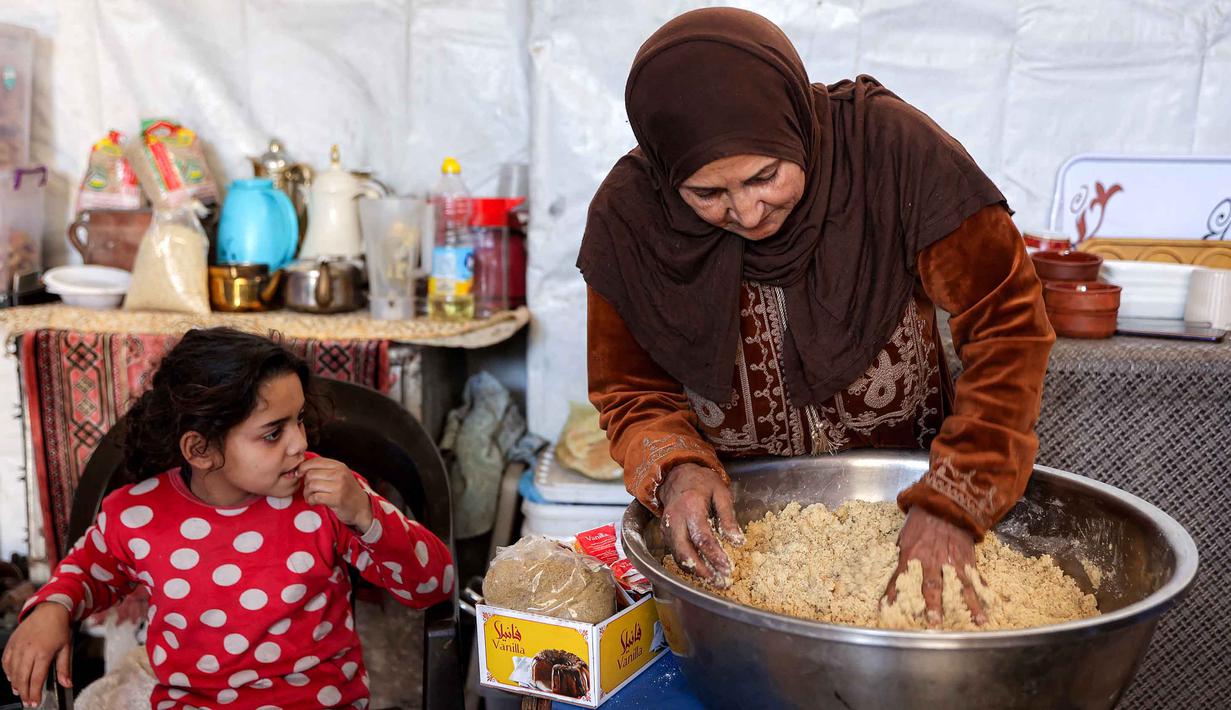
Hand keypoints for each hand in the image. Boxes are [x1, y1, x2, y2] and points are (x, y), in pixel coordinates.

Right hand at [2, 602, 71, 706]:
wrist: (49, 611)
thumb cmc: (58, 629)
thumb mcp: (66, 648)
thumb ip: (64, 668)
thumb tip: (67, 684)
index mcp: (43, 653)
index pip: (36, 679)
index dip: (34, 693)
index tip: (35, 702)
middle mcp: (28, 651)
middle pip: (22, 678)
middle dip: (24, 692)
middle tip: (27, 702)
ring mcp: (18, 646)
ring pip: (12, 671)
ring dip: (15, 684)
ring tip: (19, 692)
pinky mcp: (12, 643)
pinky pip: (5, 660)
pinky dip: (7, 671)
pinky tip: (11, 677)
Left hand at [300, 457, 372, 530]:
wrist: (361, 507)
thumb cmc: (347, 492)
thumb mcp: (339, 475)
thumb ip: (324, 470)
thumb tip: (301, 468)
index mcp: (339, 466)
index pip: (315, 461)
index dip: (303, 467)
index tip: (299, 474)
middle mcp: (340, 474)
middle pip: (311, 474)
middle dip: (305, 483)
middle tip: (309, 490)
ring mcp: (339, 486)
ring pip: (311, 485)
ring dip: (307, 493)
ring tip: (311, 497)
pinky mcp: (337, 499)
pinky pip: (315, 497)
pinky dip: (311, 501)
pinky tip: (314, 502)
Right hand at [657, 463, 743, 587]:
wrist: (676, 474)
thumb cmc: (701, 482)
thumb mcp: (721, 493)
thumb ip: (729, 518)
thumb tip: (737, 541)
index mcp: (691, 506)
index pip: (702, 537)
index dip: (715, 556)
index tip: (727, 568)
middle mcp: (675, 519)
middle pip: (684, 551)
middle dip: (701, 571)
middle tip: (718, 582)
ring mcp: (667, 527)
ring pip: (677, 555)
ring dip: (694, 571)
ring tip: (712, 580)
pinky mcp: (664, 533)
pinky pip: (674, 552)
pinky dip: (687, 564)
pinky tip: (701, 570)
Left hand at [884, 507, 985, 625]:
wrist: (944, 504)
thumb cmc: (920, 523)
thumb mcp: (904, 540)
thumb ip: (900, 562)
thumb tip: (892, 584)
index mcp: (912, 555)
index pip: (900, 579)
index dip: (894, 595)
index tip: (888, 611)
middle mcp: (932, 561)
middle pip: (932, 587)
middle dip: (933, 606)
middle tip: (934, 623)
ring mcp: (952, 561)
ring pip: (959, 587)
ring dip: (966, 606)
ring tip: (974, 622)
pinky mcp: (967, 560)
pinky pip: (975, 580)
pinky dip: (980, 595)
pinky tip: (986, 610)